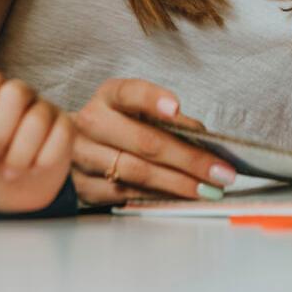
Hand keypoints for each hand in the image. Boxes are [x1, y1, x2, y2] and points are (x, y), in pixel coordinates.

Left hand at [0, 68, 73, 213]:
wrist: (12, 193)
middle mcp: (21, 95)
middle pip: (15, 92)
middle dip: (0, 130)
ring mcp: (45, 109)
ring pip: (37, 120)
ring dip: (19, 155)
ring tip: (10, 171)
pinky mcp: (66, 127)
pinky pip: (61, 136)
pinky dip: (43, 160)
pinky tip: (34, 168)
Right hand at [71, 78, 236, 204]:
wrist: (72, 147)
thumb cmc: (117, 127)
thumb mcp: (136, 112)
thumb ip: (166, 120)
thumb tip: (203, 140)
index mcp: (107, 97)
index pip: (130, 93)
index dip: (153, 99)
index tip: (176, 107)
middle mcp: (90, 123)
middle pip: (143, 141)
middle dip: (188, 158)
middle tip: (220, 170)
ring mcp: (82, 156)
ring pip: (136, 172)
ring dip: (178, 183)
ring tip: (208, 189)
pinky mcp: (82, 186)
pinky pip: (126, 195)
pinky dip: (157, 198)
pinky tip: (179, 199)